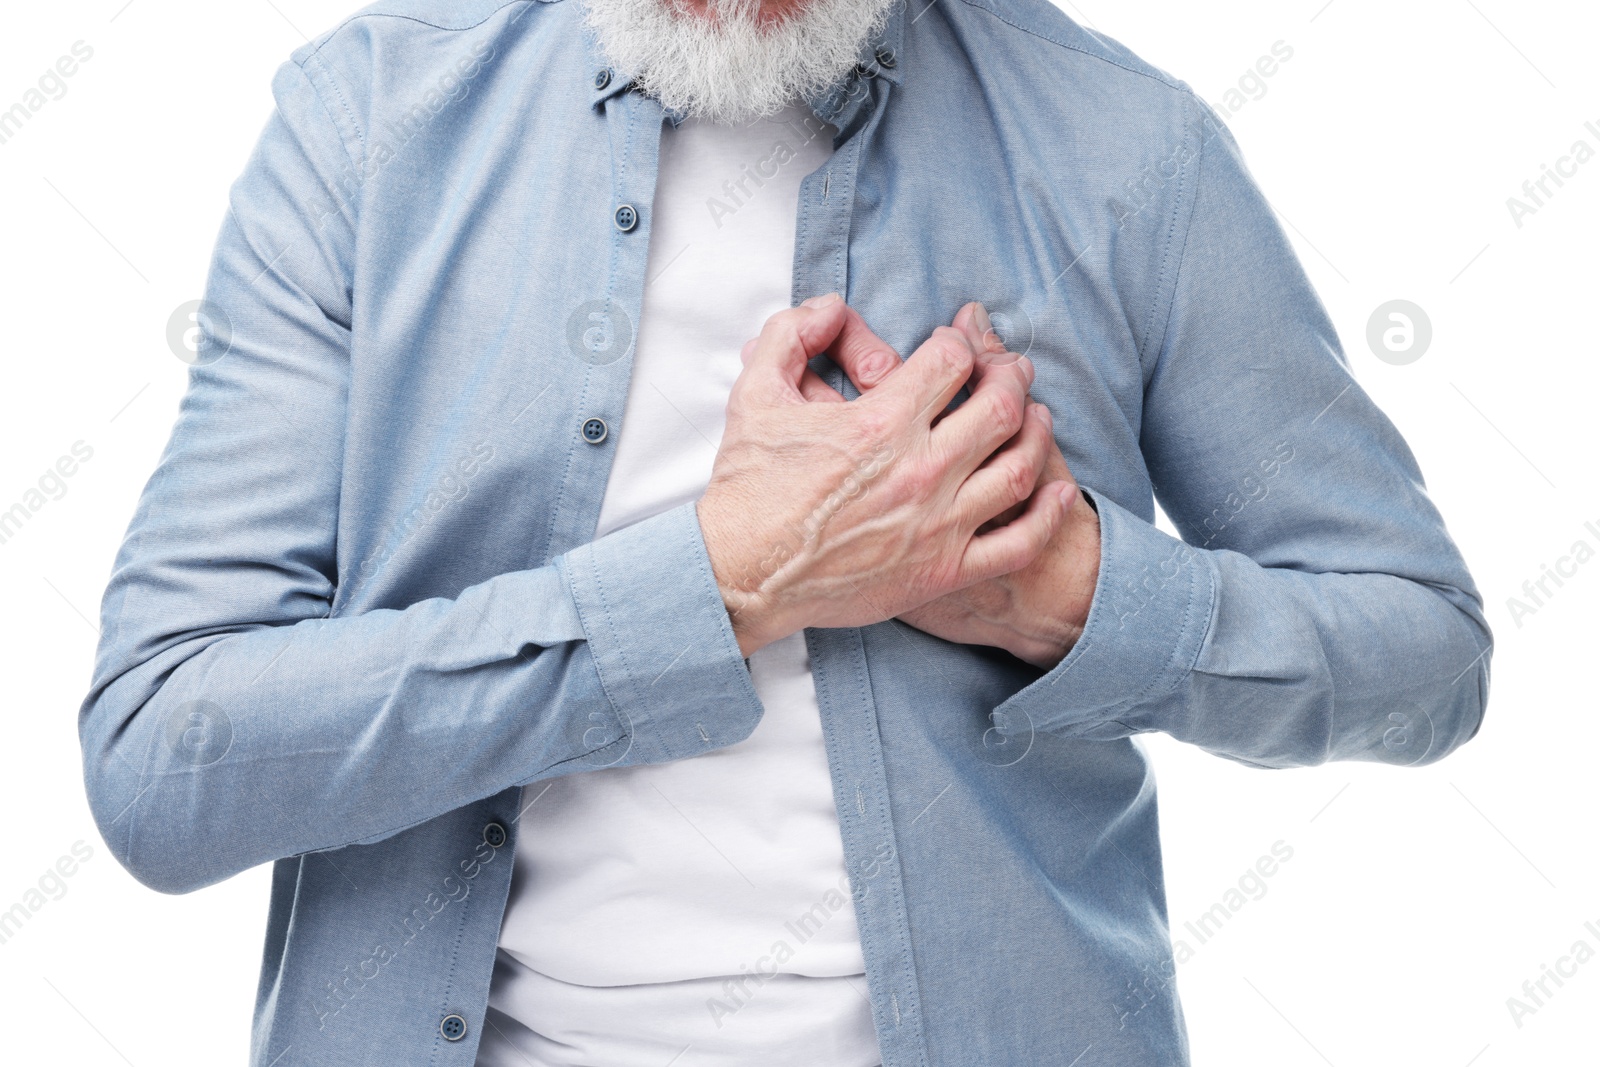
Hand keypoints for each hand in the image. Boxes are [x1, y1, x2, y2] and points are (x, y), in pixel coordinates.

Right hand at [697, 294, 1076, 656]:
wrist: (742, 575)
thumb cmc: (748, 488)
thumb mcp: (755, 393)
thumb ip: (792, 333)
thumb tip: (832, 306)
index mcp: (881, 423)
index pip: (953, 361)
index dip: (961, 343)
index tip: (956, 347)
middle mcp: (920, 470)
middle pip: (1001, 406)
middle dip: (1011, 376)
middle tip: (1011, 369)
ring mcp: (939, 524)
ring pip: (1021, 466)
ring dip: (1038, 433)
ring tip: (1036, 417)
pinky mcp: (944, 571)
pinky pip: (1019, 540)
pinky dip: (1049, 512)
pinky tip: (1059, 490)